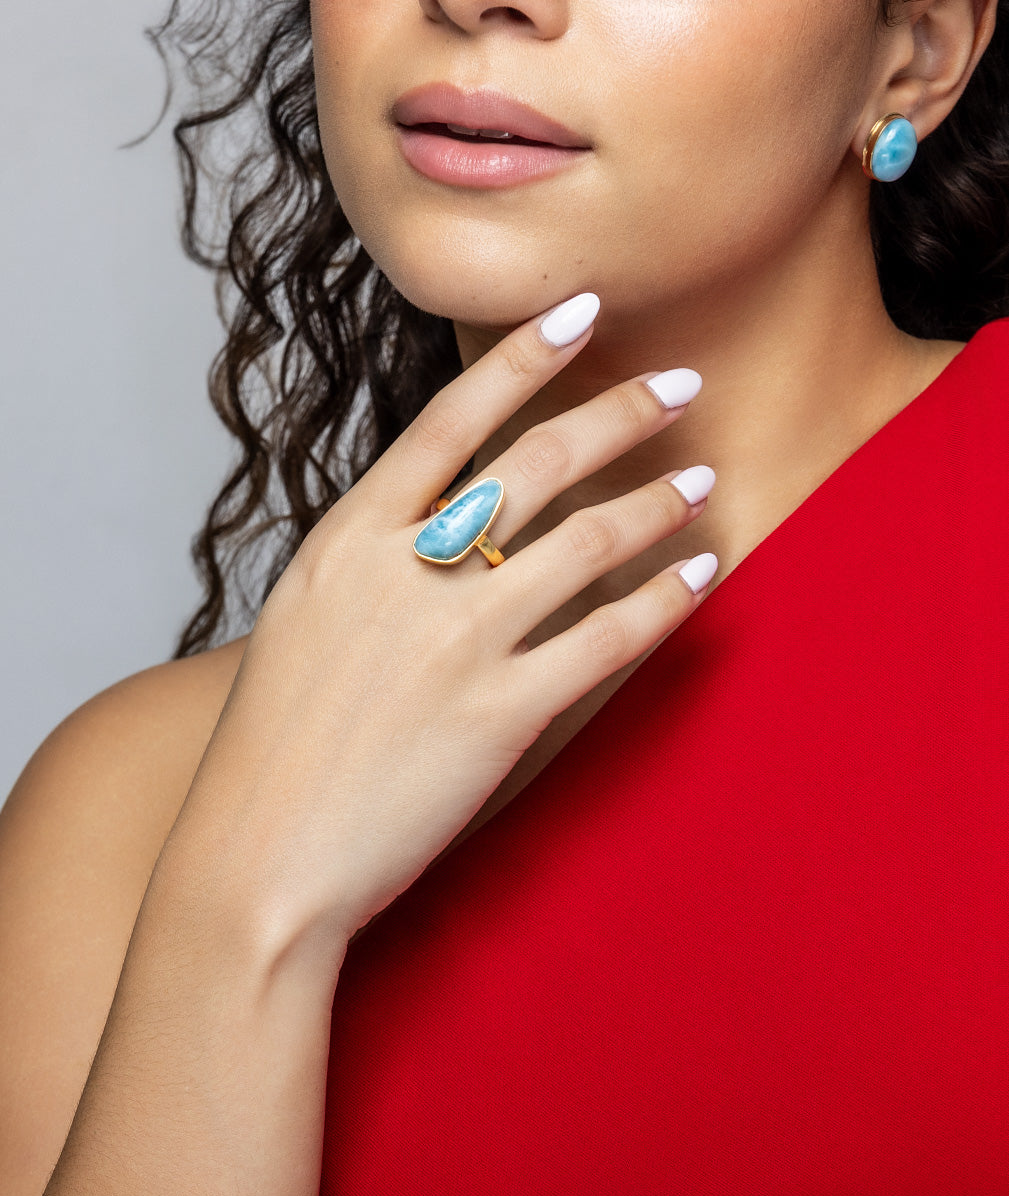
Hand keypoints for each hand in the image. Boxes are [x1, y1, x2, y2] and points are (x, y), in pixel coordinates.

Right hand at [175, 292, 713, 946]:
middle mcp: (406, 573)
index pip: (450, 420)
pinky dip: (663, 602)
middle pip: (536, 462)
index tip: (581, 311)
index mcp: (347, 539)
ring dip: (658, 501)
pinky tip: (700, 574)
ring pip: (586, 543)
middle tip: (679, 383)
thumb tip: (439, 514)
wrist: (260, 856)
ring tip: (701, 479)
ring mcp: (456, 642)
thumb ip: (370, 556)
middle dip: (620, 411)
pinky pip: (607, 640)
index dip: (523, 357)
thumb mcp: (304, 616)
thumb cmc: (274, 742)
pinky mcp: (501, 714)